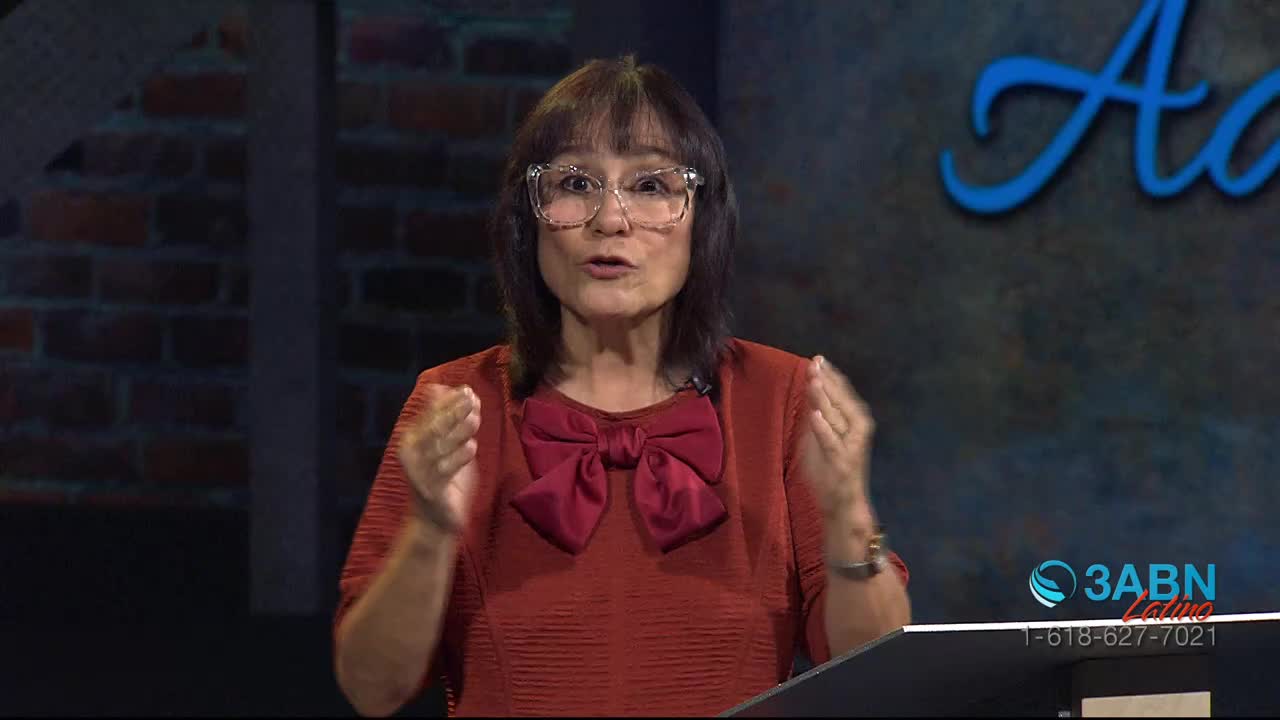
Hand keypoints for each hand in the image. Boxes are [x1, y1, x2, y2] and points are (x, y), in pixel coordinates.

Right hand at [397, 384, 480, 532]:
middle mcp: (411, 454)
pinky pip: (445, 470)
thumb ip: (444, 418)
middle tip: (472, 398)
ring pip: (440, 447)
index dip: (449, 401)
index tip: (468, 390)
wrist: (435, 520)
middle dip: (453, 411)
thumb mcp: (445, 445)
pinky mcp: (431, 490)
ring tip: (475, 419)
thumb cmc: (443, 478)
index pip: (430, 414)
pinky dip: (459, 457)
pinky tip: (472, 446)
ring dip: (459, 431)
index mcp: (413, 439)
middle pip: (434, 427)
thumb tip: (439, 387)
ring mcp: (419, 472)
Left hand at [801, 355, 875, 527]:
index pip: (842, 394)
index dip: (831, 377)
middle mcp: (856, 431)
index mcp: (852, 423)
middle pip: (843, 401)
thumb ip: (816, 419)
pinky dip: (824, 429)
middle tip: (816, 362)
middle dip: (829, 381)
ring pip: (839, 418)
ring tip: (815, 381)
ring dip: (827, 399)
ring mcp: (851, 447)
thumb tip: (810, 394)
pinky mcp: (843, 463)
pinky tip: (815, 414)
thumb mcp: (819, 439)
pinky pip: (832, 443)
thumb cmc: (830, 470)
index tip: (818, 359)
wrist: (842, 504)